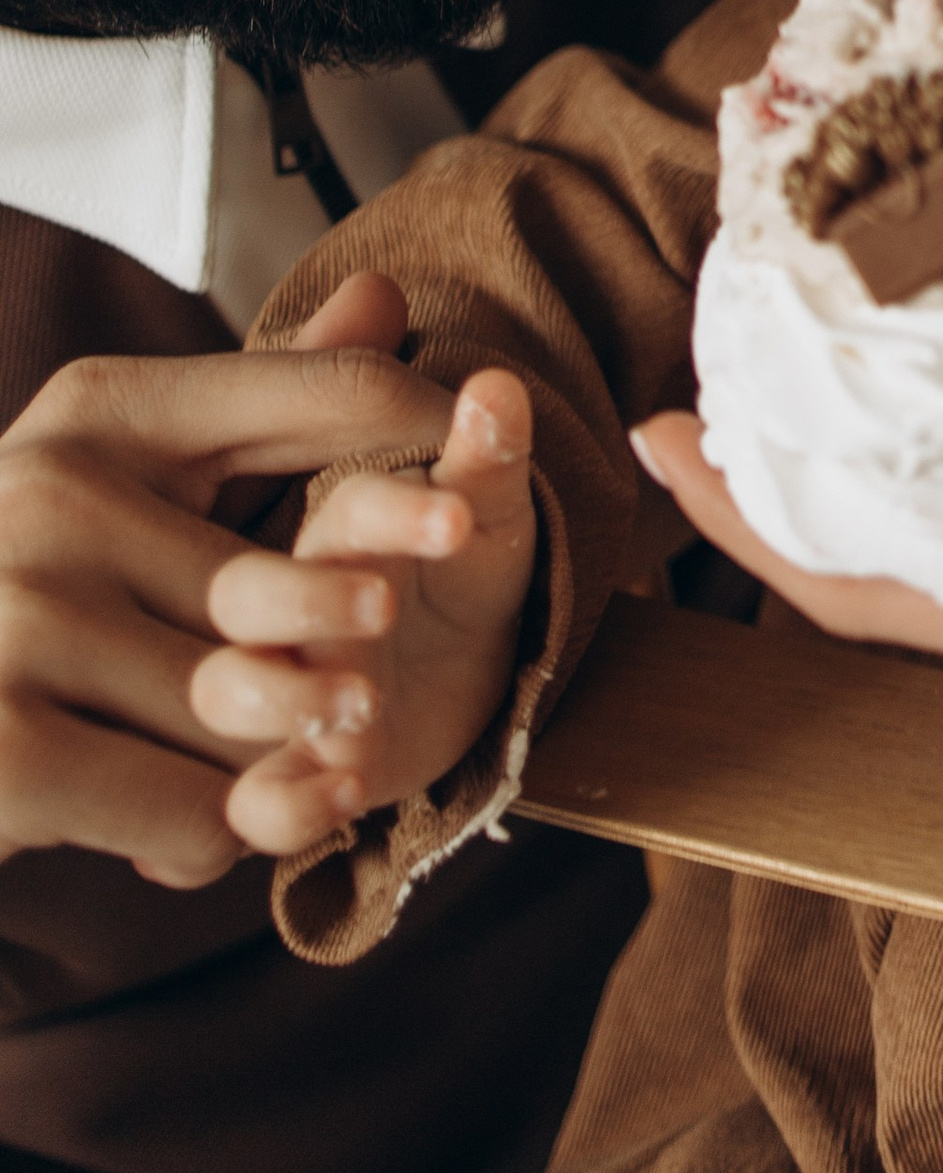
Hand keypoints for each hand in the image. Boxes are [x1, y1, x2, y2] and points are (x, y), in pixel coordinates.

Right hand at [0, 279, 493, 888]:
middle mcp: (52, 488)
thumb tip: (387, 290)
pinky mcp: (5, 746)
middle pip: (289, 581)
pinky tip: (197, 839)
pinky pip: (183, 806)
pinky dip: (208, 838)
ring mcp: (18, 615)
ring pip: (242, 709)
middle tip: (371, 695)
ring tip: (289, 776)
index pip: (325, 399)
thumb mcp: (137, 477)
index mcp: (100, 407)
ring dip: (275, 766)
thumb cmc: (24, 596)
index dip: (431, 440)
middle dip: (341, 651)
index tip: (481, 498)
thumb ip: (271, 397)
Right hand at [191, 366, 539, 859]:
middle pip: (245, 592)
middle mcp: (280, 607)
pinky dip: (285, 803)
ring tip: (363, 703)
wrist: (447, 683)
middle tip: (384, 603)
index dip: (394, 509)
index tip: (457, 519)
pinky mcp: (275, 775)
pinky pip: (249, 802)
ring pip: (226, 691)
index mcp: (336, 532)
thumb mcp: (481, 521)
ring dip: (285, 697)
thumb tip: (478, 369)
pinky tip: (344, 794)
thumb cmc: (453, 576)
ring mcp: (271, 692)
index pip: (340, 507)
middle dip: (306, 596)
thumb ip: (484, 458)